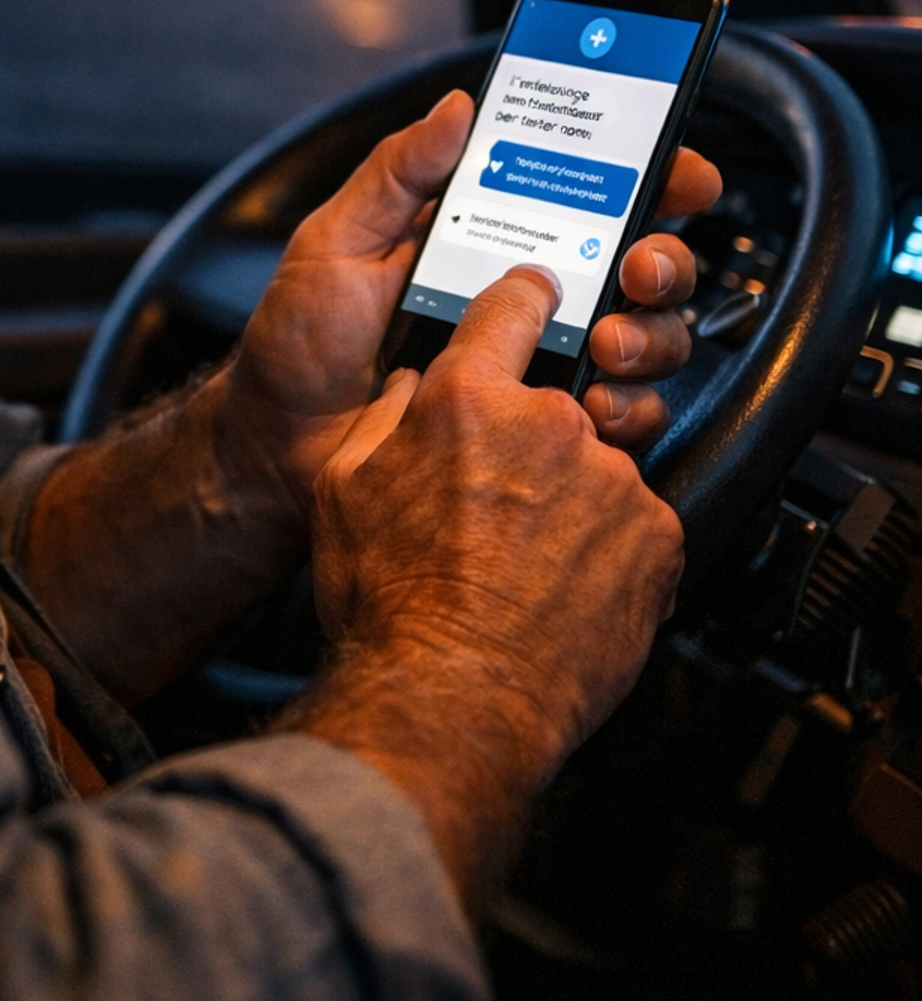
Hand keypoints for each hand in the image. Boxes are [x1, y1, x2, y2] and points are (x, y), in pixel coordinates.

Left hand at [218, 89, 719, 522]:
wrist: (278, 451)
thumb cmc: (300, 345)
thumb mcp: (336, 242)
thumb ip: (397, 173)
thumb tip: (458, 105)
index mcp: (489, 238)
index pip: (589, 194)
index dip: (649, 176)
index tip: (677, 172)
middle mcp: (531, 298)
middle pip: (640, 265)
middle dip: (663, 259)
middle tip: (637, 269)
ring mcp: (543, 364)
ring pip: (646, 337)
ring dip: (650, 333)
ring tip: (606, 343)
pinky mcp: (543, 432)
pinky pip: (622, 418)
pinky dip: (629, 408)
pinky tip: (597, 405)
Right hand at [297, 266, 684, 900]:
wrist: (451, 701)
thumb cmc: (390, 607)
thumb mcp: (343, 490)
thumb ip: (384, 417)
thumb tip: (411, 388)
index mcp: (466, 399)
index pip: (514, 304)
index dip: (525, 299)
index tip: (537, 300)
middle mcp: (547, 426)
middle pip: (553, 405)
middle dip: (530, 447)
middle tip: (496, 509)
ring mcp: (609, 481)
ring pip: (596, 471)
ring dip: (572, 504)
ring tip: (528, 566)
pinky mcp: (657, 537)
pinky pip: (638, 527)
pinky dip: (611, 552)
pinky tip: (566, 591)